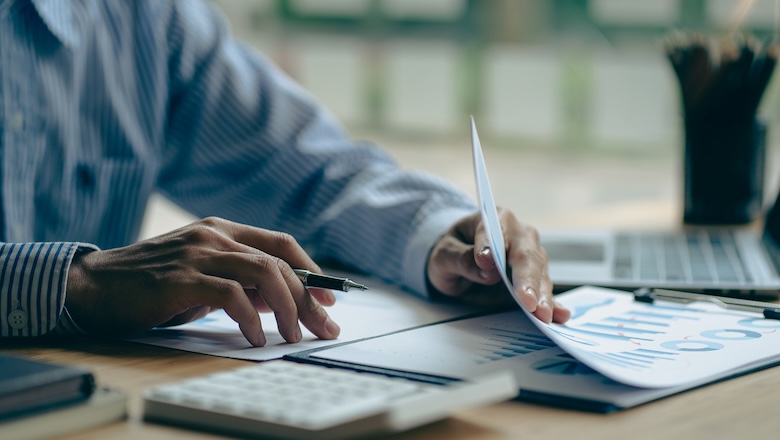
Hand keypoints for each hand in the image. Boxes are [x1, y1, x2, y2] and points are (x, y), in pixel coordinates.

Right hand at [65, 217, 340, 345]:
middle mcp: (214, 234)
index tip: (330, 298)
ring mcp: (198, 253)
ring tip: (293, 336)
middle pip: (279, 263)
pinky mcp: (182, 278)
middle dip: (309, 299)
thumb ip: (239, 282)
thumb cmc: (149, 284)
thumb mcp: (201, 277)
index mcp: (222, 229)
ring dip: (287, 309)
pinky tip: (254, 338)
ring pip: (263, 274)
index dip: (311, 270)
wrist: (92, 285)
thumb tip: (281, 302)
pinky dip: (250, 319)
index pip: (281, 244)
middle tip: (324, 327)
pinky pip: (231, 296)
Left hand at [427, 208, 569, 323]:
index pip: (497, 230)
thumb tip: (486, 268)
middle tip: (528, 301)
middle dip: (528, 280)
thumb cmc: (452, 250)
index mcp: (497, 218)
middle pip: (526, 256)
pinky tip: (560, 315)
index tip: (485, 263)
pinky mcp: (533, 280)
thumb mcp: (444, 253)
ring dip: (542, 297)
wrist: (457, 259)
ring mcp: (530, 258)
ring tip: (544, 315)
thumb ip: (461, 258)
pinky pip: (544, 291)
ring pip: (539, 276)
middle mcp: (519, 235)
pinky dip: (552, 304)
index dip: (492, 246)